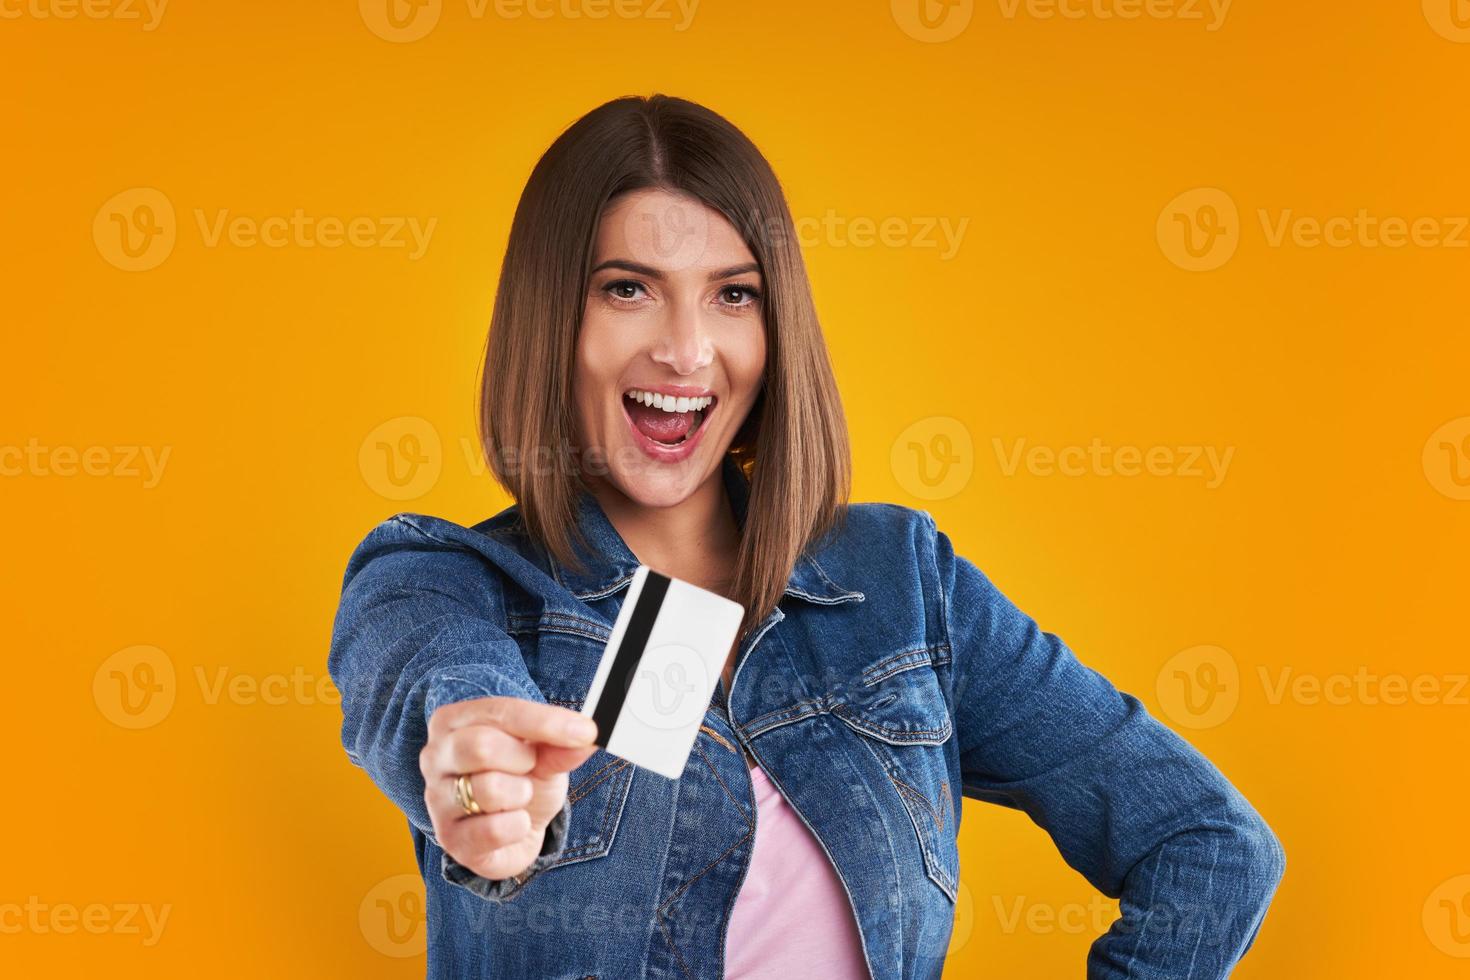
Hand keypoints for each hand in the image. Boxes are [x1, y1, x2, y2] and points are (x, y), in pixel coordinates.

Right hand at [420, 696, 599, 880]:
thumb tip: (586, 736)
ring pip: (489, 789)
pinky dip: (518, 826)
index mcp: (453, 721)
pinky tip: (513, 823)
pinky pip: (493, 830)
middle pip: (482, 746)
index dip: (545, 721)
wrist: (513, 828)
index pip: (500, 712)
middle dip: (524, 759)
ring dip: (522, 794)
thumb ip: (560, 744)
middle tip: (532, 767)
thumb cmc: (521, 777)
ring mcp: (437, 799)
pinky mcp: (450, 839)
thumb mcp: (544, 753)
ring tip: (519, 796)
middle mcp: (435, 756)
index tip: (585, 731)